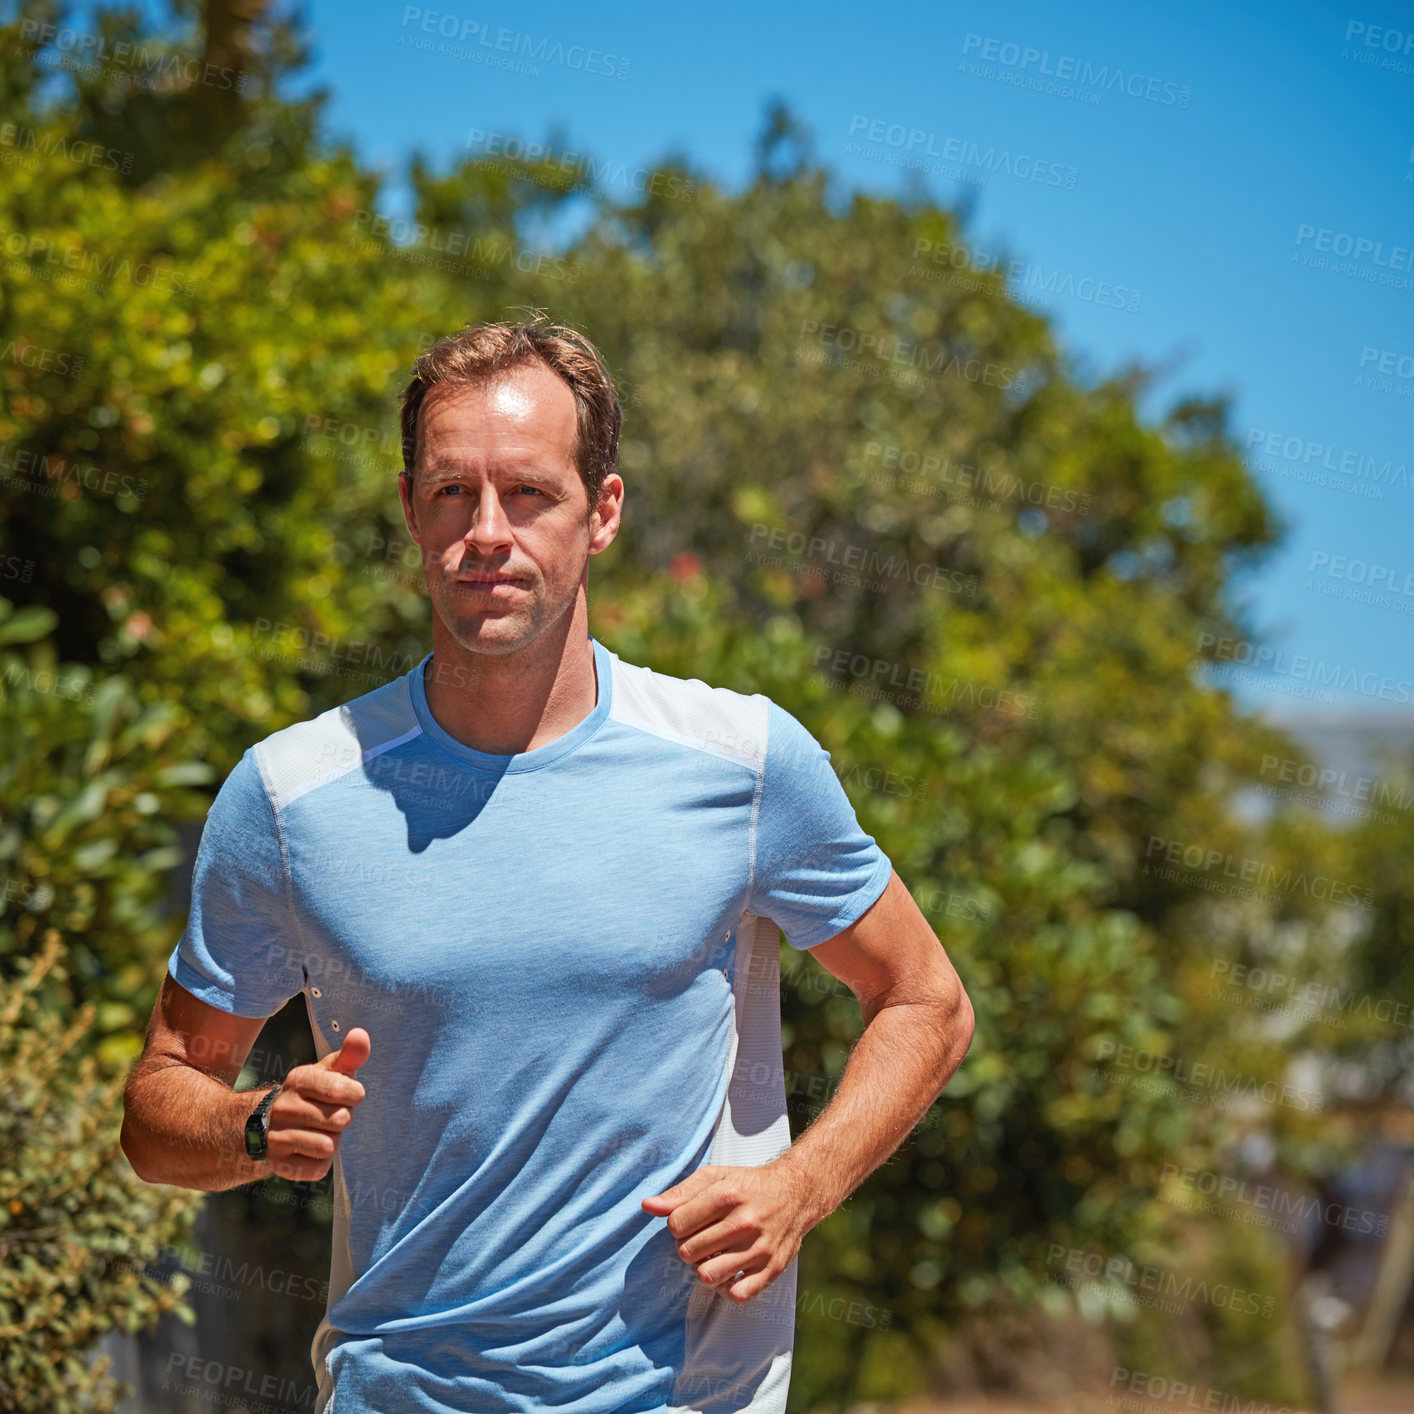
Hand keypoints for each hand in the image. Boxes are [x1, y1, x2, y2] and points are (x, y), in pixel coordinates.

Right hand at [263, 1028, 369, 1181]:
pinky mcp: (279, 1165)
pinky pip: (319, 1168)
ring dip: (332, 1141)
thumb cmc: (311, 1094)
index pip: (344, 1089)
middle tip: (327, 1114)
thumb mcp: (327, 1071)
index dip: (354, 1094)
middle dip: (342, 1118)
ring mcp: (277, 1136)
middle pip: (342, 1120)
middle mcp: (283, 1107)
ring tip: (318, 1131)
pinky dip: (320, 1162)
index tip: (347, 1093)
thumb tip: (361, 1034)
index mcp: (299, 1079)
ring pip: (330, 1146)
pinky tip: (307, 1150)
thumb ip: (349, 1055)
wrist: (267, 1125)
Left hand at [641, 1161, 817, 1303]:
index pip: (676, 1224)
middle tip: (701, 1238)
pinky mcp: (773, 1269)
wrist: (796, 1193)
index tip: (689, 1220)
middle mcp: (745, 1222)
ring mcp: (760, 1248)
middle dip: (688, 1247)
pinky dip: (727, 1288)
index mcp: (727, 1194)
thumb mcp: (714, 1177)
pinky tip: (729, 1272)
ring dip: (704, 1269)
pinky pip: (737, 1295)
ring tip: (712, 1255)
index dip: (677, 1225)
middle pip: (688, 1252)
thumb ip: (679, 1192)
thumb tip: (647, 1206)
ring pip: (708, 1276)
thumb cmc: (748, 1185)